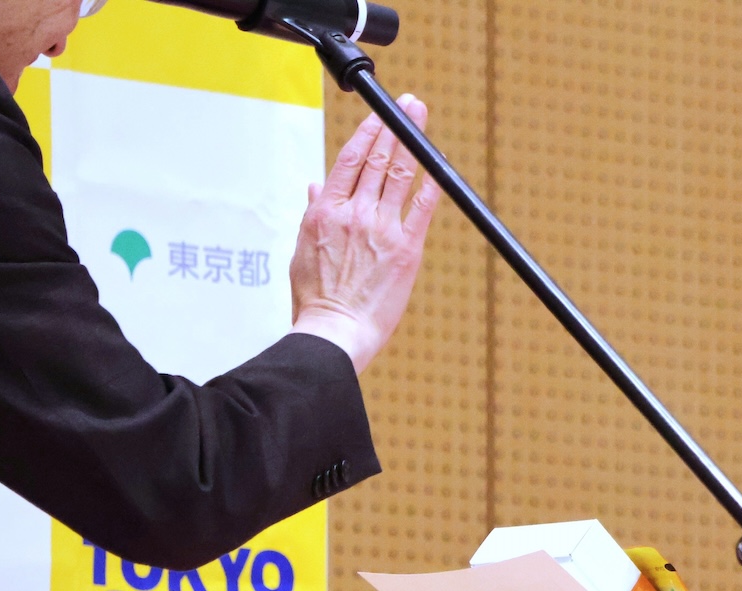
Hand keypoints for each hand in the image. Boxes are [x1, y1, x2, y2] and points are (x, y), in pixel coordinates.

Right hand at [289, 100, 441, 373]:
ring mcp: (380, 229)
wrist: (334, 333)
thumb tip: (315, 186)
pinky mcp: (406, 249)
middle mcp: (353, 214)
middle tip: (411, 105)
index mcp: (325, 212)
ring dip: (413, 143)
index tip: (381, 117)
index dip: (368, 133)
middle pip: (378, 160)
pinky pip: (422, 207)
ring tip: (422, 118)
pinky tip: (439, 164)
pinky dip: (431, 182)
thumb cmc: (317, 299)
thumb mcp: (302, 250)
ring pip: (399, 175)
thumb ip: (313, 213)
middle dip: (395, 127)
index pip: (349, 160)